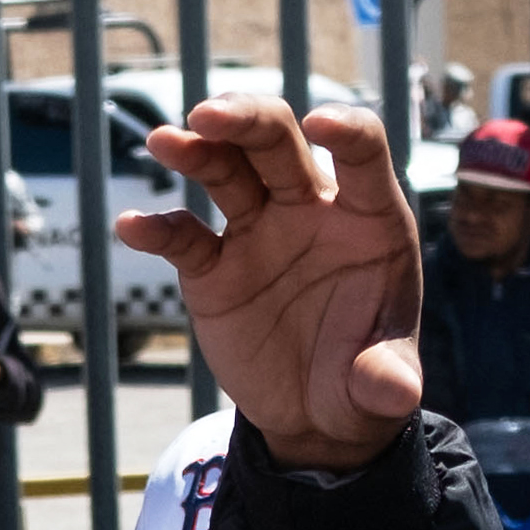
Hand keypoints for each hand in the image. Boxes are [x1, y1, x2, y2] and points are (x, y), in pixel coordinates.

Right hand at [111, 93, 421, 469]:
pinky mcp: (214, 266)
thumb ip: (388, 381)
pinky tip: (133, 227)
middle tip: (208, 116)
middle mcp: (310, 209)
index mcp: (368, 218)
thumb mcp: (381, 387)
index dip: (345, 130)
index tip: (319, 125)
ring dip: (195, 150)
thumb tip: (397, 394)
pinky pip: (182, 237)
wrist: (313, 413)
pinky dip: (158, 230)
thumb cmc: (362, 381)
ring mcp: (258, 230)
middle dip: (245, 120)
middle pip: (277, 141)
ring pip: (226, 170)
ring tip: (164, 143)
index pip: (362, 151)